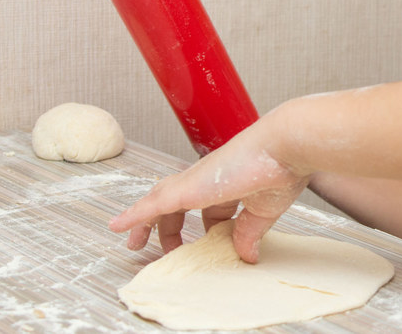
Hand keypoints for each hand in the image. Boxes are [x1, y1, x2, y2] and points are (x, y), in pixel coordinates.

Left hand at [109, 116, 308, 262]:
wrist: (283, 147)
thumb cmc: (281, 169)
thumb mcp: (263, 212)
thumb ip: (249, 233)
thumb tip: (247, 254)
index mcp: (228, 186)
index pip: (209, 210)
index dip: (203, 229)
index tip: (202, 246)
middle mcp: (206, 182)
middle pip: (177, 205)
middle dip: (167, 227)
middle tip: (162, 247)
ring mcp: (194, 183)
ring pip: (158, 203)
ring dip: (143, 223)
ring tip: (132, 242)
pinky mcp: (185, 189)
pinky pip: (151, 206)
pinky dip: (134, 216)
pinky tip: (119, 227)